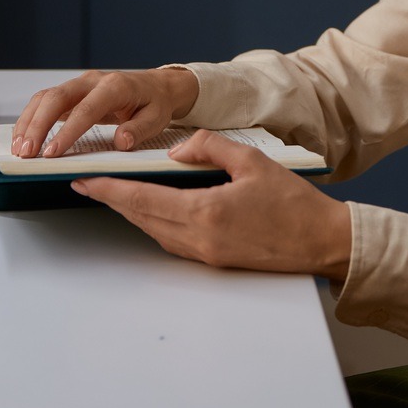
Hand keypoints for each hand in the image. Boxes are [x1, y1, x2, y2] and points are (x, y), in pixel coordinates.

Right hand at [11, 67, 198, 158]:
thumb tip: (122, 142)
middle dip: (38, 126)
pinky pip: (45, 102)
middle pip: (56, 98)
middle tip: (27, 153)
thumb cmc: (155, 103)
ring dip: (29, 123)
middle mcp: (92, 81)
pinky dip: (31, 119)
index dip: (67, 131)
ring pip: (45, 98)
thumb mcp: (156, 118)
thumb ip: (139, 130)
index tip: (52, 153)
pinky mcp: (71, 93)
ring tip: (20, 149)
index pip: (86, 109)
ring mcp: (79, 85)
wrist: (156, 86)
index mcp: (115, 86)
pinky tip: (24, 138)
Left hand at [72, 129, 352, 278]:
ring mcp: (206, 254)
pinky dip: (153, 223)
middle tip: (88, 185)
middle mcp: (199, 238)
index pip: (144, 199)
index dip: (110, 190)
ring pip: (154, 232)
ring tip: (115, 194)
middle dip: (112, 201)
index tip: (86, 181)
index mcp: (206, 212)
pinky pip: (171, 241)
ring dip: (132, 213)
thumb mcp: (254, 161)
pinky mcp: (215, 260)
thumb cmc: (295, 204)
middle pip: (141, 218)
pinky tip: (152, 211)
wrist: (322, 242)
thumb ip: (210, 147)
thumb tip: (179, 149)